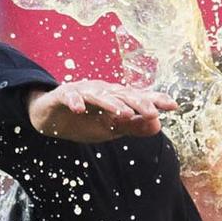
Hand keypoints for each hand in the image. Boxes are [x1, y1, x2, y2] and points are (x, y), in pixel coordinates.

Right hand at [26, 80, 177, 143]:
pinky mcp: (61, 96)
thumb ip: (132, 127)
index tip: (173, 106)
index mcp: (114, 98)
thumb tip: (158, 125)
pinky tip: (79, 109)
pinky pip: (68, 97)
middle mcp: (101, 90)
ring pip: (98, 95)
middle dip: (137, 102)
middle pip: (121, 94)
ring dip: (111, 103)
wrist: (48, 117)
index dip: (154, 99)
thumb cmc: (83, 121)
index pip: (137, 97)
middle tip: (152, 112)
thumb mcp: (109, 129)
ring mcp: (81, 91)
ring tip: (123, 113)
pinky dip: (74, 101)